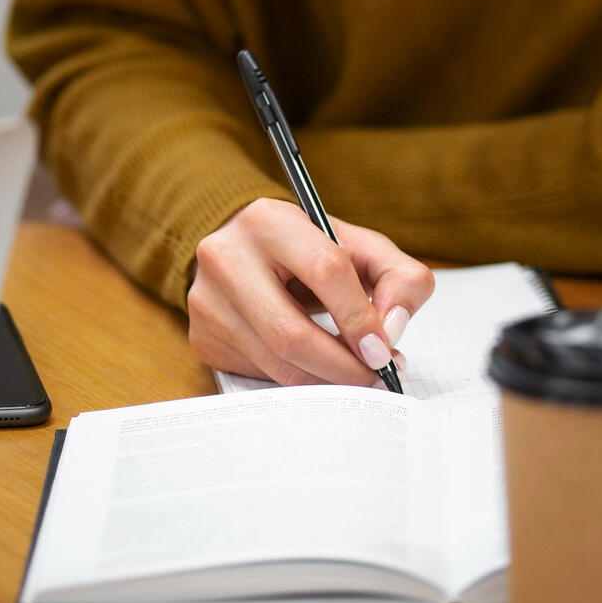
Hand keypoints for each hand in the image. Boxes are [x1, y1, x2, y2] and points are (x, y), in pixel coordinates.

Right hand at [187, 198, 434, 386]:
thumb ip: (399, 277)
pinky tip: (319, 371)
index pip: (324, 270)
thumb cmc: (312, 250)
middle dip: (342, 366)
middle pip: (291, 332)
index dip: (359, 317)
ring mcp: (207, 300)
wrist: (248, 250)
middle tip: (374, 377)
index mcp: (269, 220)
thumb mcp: (361, 247)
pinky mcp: (202, 337)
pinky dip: (298, 382)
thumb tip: (392, 329)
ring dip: (324, 381)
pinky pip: (258, 376)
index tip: (383, 350)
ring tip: (355, 376)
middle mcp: (225, 256)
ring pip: (274, 362)